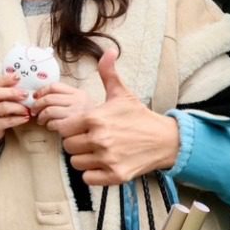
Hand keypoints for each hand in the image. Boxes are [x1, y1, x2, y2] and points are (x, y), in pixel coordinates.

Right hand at [0, 71, 32, 144]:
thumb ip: (5, 89)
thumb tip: (21, 81)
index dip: (6, 80)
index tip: (18, 77)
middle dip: (12, 93)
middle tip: (25, 94)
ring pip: (3, 108)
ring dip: (18, 107)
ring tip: (27, 109)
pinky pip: (8, 121)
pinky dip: (19, 119)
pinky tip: (26, 117)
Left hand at [32, 82, 91, 128]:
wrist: (105, 133)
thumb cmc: (91, 120)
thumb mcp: (84, 103)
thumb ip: (69, 97)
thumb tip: (44, 96)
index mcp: (80, 94)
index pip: (55, 86)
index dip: (42, 91)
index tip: (36, 96)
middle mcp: (78, 101)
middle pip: (49, 98)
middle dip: (37, 104)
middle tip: (34, 110)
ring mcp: (76, 113)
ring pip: (49, 110)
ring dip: (41, 116)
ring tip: (42, 120)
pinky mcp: (73, 126)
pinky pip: (53, 123)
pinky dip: (49, 125)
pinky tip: (52, 127)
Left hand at [53, 49, 180, 185]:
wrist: (165, 140)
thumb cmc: (139, 116)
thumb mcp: (122, 94)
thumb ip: (108, 73)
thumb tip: (109, 50)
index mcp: (95, 118)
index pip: (64, 128)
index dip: (70, 128)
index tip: (81, 128)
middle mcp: (99, 139)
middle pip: (68, 146)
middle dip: (76, 143)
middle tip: (90, 140)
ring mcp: (107, 159)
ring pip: (77, 163)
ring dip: (84, 159)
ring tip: (97, 152)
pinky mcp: (115, 175)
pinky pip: (88, 178)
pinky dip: (92, 174)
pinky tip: (102, 164)